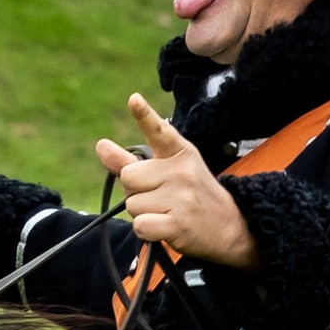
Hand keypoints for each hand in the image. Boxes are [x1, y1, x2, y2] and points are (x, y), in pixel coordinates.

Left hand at [94, 92, 255, 268]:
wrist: (229, 227)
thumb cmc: (192, 195)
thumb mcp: (168, 171)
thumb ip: (130, 161)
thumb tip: (100, 145)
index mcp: (180, 152)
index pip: (159, 132)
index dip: (144, 116)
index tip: (134, 100)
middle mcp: (182, 171)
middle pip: (128, 177)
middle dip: (135, 191)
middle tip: (160, 197)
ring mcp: (181, 198)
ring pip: (132, 205)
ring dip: (143, 213)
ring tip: (166, 212)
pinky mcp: (178, 223)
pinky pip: (140, 225)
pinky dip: (147, 230)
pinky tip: (165, 227)